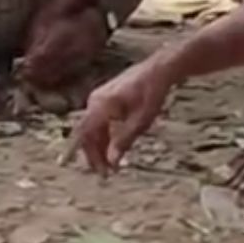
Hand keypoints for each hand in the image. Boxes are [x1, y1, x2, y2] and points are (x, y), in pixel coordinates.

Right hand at [60, 57, 175, 172]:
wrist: (159, 70)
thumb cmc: (152, 92)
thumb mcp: (142, 120)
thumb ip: (125, 141)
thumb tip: (113, 161)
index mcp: (100, 106)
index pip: (84, 135)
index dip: (85, 154)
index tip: (95, 171)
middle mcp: (95, 101)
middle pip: (87, 133)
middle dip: (95, 154)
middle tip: (106, 173)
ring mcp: (99, 98)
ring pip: (93, 128)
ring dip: (100, 146)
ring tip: (112, 163)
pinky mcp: (105, 98)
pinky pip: (99, 121)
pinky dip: (105, 135)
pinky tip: (114, 147)